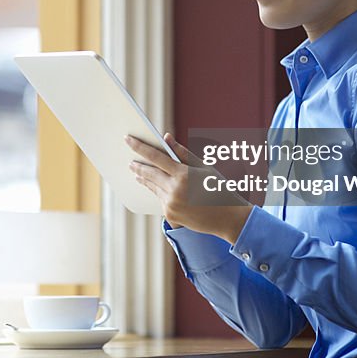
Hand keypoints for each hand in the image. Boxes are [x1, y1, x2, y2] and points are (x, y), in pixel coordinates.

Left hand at [126, 133, 253, 243]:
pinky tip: (151, 185)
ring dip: (143, 178)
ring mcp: (171, 204)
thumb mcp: (204, 168)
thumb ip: (183, 152)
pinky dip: (157, 191)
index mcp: (183, 175)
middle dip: (138, 166)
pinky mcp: (170, 216)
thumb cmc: (219, 188)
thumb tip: (166, 138)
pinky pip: (160, 199)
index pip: (155, 157)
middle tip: (129, 160)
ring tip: (136, 171)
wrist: (228, 219)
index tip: (128, 139)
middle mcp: (174, 190)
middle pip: (149, 173)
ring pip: (152, 187)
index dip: (140, 147)